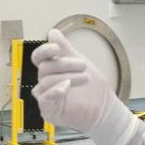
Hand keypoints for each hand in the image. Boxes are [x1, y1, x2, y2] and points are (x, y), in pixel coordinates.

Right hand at [30, 29, 140, 144]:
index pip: (39, 58)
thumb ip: (66, 50)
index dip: (45, 51)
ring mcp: (46, 97)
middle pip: (45, 68)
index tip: (57, 47)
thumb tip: (53, 33)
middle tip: (83, 65)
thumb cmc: (93, 88)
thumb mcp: (80, 62)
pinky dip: (55, 91)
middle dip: (65, 64)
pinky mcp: (49, 111)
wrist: (105, 108)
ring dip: (68, 77)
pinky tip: (66, 86)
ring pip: (46, 82)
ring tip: (85, 77)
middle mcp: (46, 83)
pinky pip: (45, 100)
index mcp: (51, 70)